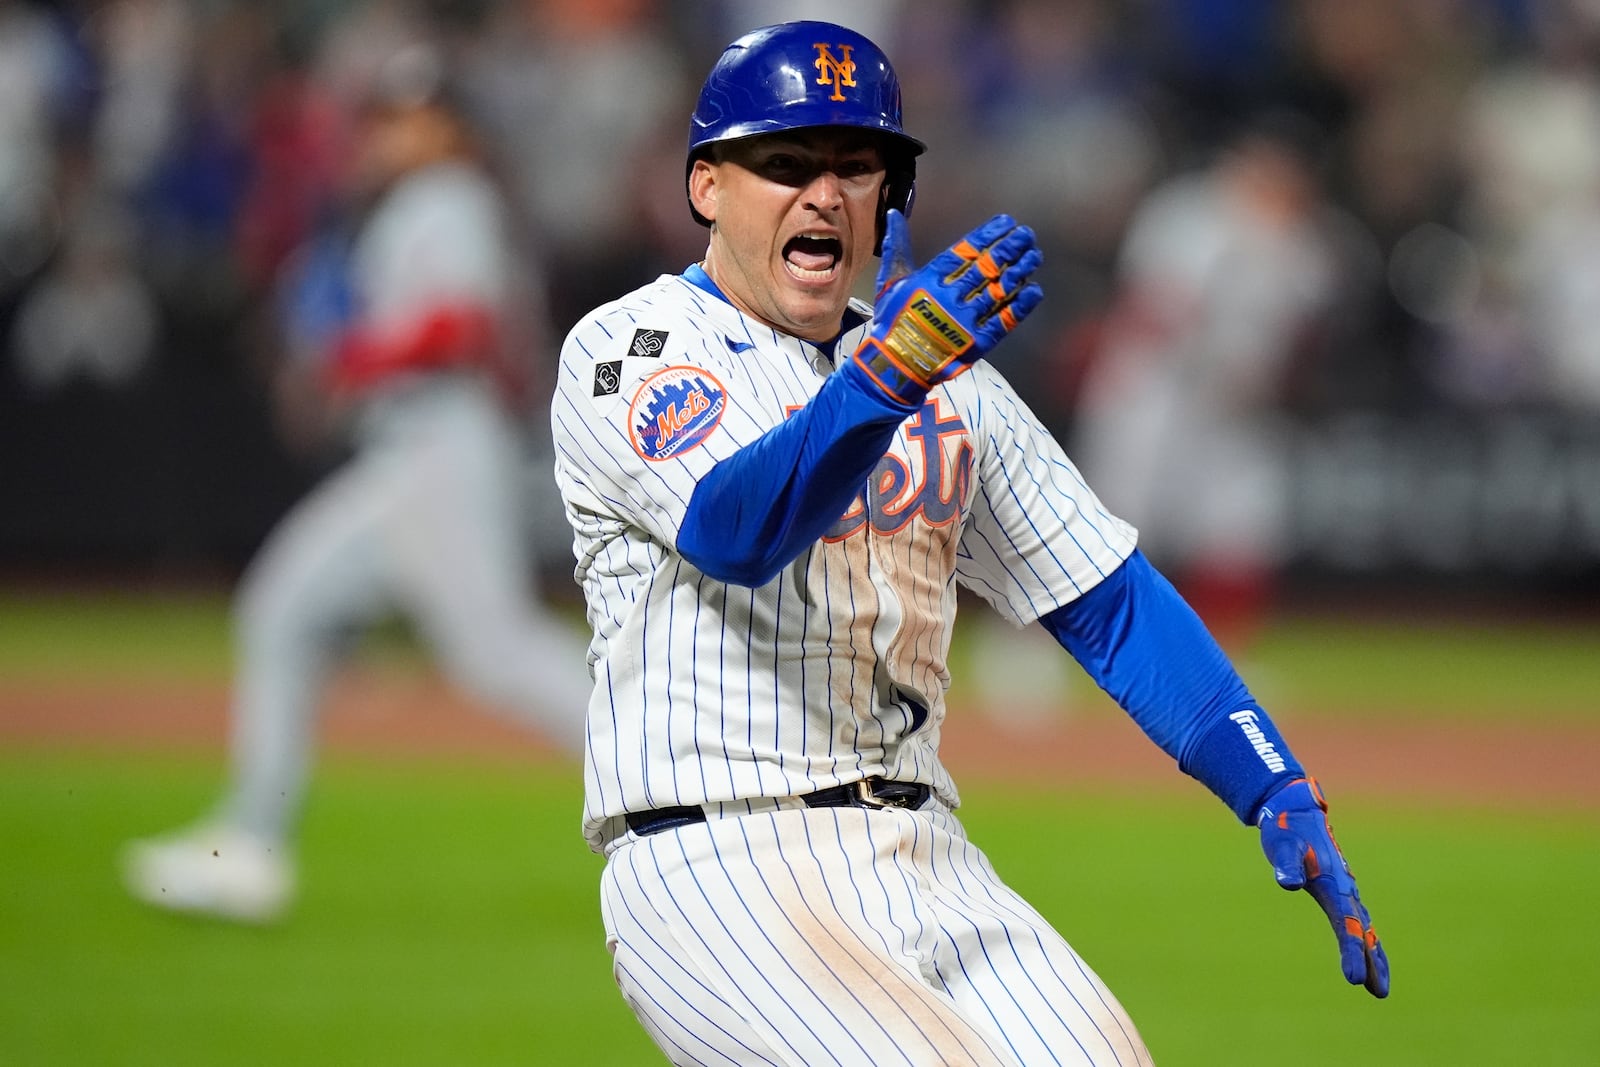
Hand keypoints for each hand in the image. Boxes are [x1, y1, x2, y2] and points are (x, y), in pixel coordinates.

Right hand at [851, 210, 1042, 404]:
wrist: (897, 365)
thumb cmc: (892, 321)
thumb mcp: (890, 281)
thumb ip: (897, 246)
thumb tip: (895, 213)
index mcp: (930, 280)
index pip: (966, 251)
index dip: (989, 235)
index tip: (1007, 223)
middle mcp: (950, 298)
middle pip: (987, 267)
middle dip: (1010, 248)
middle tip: (1027, 235)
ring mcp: (966, 322)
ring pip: (999, 291)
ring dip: (1020, 271)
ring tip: (1034, 256)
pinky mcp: (977, 343)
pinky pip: (1004, 321)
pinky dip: (1020, 306)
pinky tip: (1034, 290)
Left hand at [1257, 777, 1389, 997]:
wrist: (1296, 811)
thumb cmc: (1286, 831)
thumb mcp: (1282, 846)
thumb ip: (1286, 865)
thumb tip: (1288, 882)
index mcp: (1334, 883)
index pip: (1346, 923)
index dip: (1352, 951)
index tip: (1355, 980)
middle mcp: (1346, 890)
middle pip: (1364, 931)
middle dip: (1371, 962)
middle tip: (1379, 992)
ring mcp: (1346, 891)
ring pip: (1366, 929)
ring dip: (1374, 957)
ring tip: (1380, 989)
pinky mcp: (1341, 892)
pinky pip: (1359, 923)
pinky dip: (1367, 943)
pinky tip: (1369, 959)